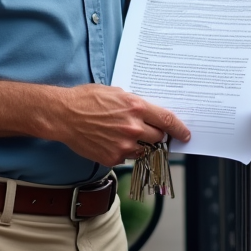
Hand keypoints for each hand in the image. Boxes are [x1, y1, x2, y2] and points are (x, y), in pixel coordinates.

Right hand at [50, 84, 190, 166]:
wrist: (64, 115)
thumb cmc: (87, 99)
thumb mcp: (117, 93)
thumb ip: (136, 104)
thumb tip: (150, 113)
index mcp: (136, 107)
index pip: (167, 121)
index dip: (180, 129)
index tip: (186, 135)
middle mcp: (133, 127)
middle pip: (158, 137)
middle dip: (157, 135)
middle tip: (149, 132)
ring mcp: (124, 145)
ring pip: (145, 150)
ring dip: (141, 145)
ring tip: (126, 136)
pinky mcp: (113, 157)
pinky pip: (128, 157)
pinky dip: (125, 151)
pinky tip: (112, 141)